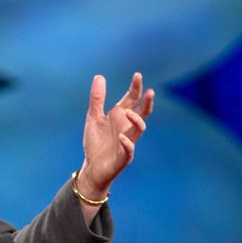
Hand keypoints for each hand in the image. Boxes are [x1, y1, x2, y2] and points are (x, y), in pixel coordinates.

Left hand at [78, 73, 153, 198]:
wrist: (92, 167)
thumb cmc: (96, 142)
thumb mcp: (93, 117)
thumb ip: (97, 99)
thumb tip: (99, 76)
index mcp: (120, 116)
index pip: (132, 99)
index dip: (136, 88)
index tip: (138, 75)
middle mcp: (127, 127)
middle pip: (142, 112)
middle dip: (146, 102)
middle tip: (150, 91)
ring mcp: (127, 141)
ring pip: (139, 130)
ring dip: (136, 120)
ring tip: (128, 112)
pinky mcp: (124, 156)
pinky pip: (129, 149)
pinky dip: (127, 143)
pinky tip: (121, 137)